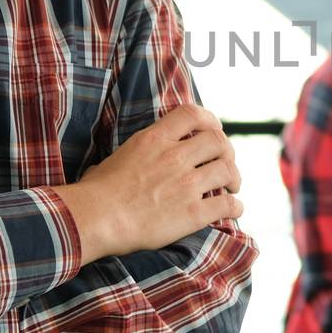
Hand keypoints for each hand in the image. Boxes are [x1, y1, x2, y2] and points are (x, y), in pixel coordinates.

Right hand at [55, 104, 243, 264]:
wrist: (95, 218)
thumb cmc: (97, 191)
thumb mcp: (119, 155)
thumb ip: (140, 151)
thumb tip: (134, 157)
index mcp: (155, 139)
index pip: (193, 114)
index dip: (210, 120)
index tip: (215, 129)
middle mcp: (175, 157)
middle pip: (218, 141)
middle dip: (227, 151)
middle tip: (226, 163)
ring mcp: (186, 184)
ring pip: (227, 170)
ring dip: (235, 178)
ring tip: (233, 186)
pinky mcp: (192, 213)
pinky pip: (226, 205)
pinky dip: (235, 206)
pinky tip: (234, 210)